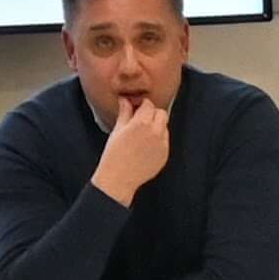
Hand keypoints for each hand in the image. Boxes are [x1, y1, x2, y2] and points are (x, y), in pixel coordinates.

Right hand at [91, 88, 174, 204]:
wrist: (118, 179)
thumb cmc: (114, 155)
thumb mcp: (117, 130)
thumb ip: (125, 112)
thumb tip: (125, 100)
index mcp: (142, 123)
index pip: (149, 105)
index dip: (142, 105)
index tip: (137, 107)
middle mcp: (155, 132)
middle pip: (161, 113)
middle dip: (152, 113)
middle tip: (141, 119)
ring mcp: (162, 144)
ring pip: (165, 127)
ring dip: (157, 126)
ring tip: (142, 134)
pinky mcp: (165, 155)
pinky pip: (165, 141)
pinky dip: (158, 139)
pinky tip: (145, 146)